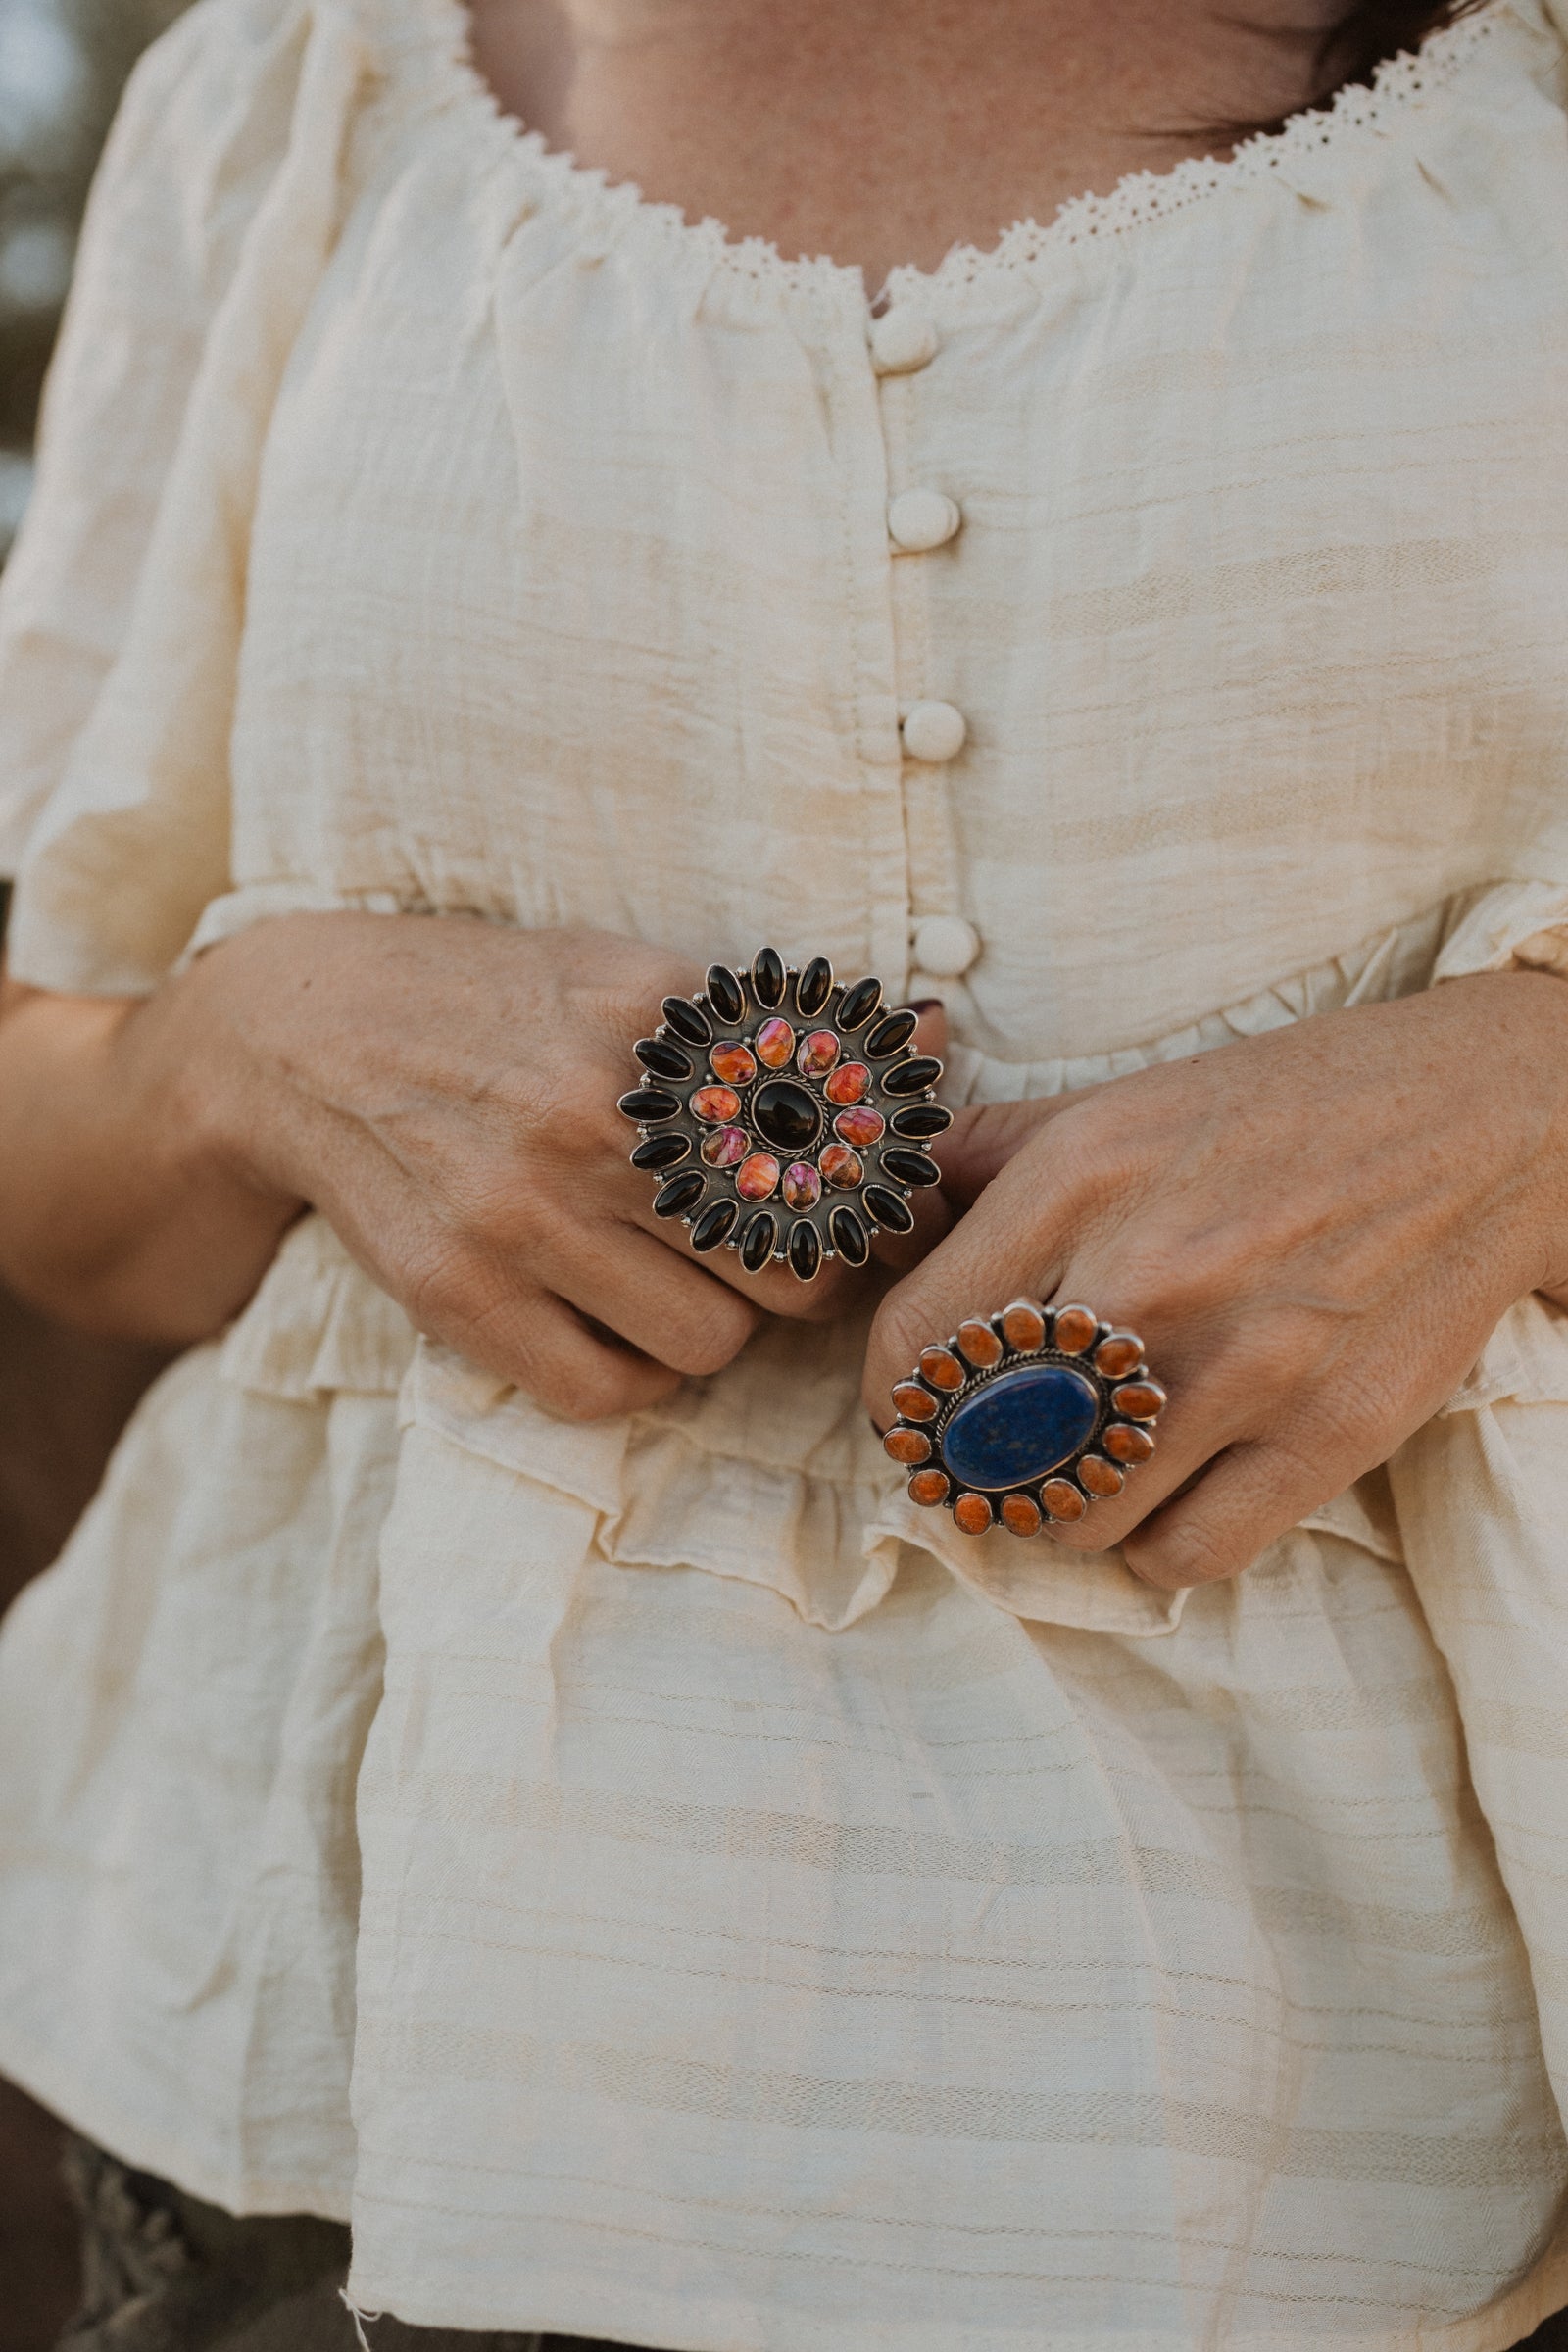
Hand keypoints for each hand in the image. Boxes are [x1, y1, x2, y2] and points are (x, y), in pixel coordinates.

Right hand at [195, 915, 941, 1418]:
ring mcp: (517, 1215)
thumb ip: (781, 1020)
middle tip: (774, 1254)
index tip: (870, 1213)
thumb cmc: (502, 1006)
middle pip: (793, 1267)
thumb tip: (933, 1036)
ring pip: (710, 1343)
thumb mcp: (634, 976)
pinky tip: (619, 1323)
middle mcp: (592, 1121)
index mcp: (656, 1026)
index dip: (875, 1203)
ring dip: (717, 1327)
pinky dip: (635, 1376)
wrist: (308, 1036)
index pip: (838, 1151)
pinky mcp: (456, 1294)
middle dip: (804, 1275)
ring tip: (681, 1279)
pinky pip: (606, 1392)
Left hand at [864, 973, 1567, 1586]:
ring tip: (1096, 1459)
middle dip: (969, 1460)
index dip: (892, 1396)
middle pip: (978, 1448)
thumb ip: (987, 1162)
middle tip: (994, 1443)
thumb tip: (891, 1224)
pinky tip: (1173, 1488)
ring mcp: (1243, 1366)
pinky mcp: (1329, 1436)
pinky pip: (1183, 1557)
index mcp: (1078, 1180)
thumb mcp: (1117, 1103)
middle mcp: (1149, 1274)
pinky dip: (1159, 1544)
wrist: (1482, 1123)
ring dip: (1067, 1507)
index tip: (911, 1404)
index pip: (912, 1346)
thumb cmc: (1284, 1110)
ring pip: (1074, 1520)